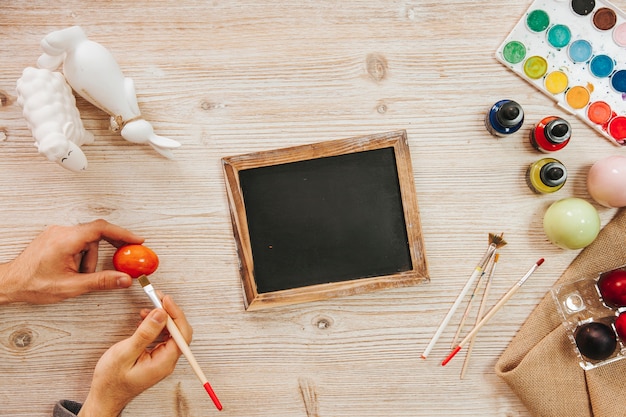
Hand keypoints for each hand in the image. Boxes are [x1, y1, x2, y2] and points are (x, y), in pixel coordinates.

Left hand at [0, 219, 143, 304]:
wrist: (10, 283)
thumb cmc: (33, 284)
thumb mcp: (72, 286)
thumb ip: (101, 281)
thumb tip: (123, 279)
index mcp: (67, 240)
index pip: (101, 229)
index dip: (123, 233)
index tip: (137, 240)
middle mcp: (62, 232)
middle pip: (96, 234)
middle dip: (107, 249)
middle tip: (122, 257)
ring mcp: (57, 233)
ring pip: (86, 240)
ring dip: (90, 258)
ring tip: (81, 275)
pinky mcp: (55, 238)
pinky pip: (77, 242)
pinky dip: (83, 255)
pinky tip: (77, 268)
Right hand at [78, 295, 191, 416]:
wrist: (104, 397)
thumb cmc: (111, 381)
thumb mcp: (125, 353)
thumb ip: (145, 334)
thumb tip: (161, 314)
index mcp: (164, 362)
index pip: (181, 334)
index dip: (175, 314)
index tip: (164, 299)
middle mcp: (167, 361)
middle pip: (178, 332)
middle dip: (169, 312)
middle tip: (156, 298)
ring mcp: (162, 359)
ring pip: (170, 333)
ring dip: (161, 318)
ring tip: (148, 306)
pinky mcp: (155, 357)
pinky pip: (162, 338)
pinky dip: (155, 326)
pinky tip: (145, 320)